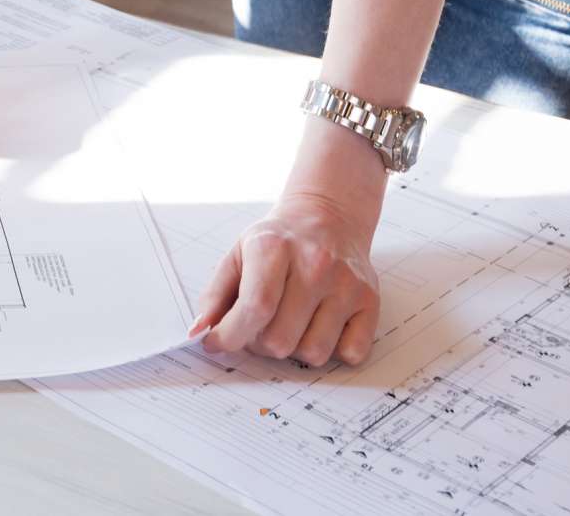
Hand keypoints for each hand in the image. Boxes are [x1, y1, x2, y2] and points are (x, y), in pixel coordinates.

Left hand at [186, 189, 380, 368]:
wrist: (327, 216)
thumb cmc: (279, 240)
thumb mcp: (238, 253)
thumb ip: (215, 295)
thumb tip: (199, 333)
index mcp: (275, 248)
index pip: (255, 308)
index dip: (231, 336)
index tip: (218, 343)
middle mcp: (315, 264)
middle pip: (279, 340)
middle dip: (260, 344)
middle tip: (259, 327)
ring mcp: (346, 284)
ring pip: (313, 353)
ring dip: (295, 348)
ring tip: (291, 322)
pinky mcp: (370, 300)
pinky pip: (351, 353)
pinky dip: (333, 349)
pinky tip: (321, 325)